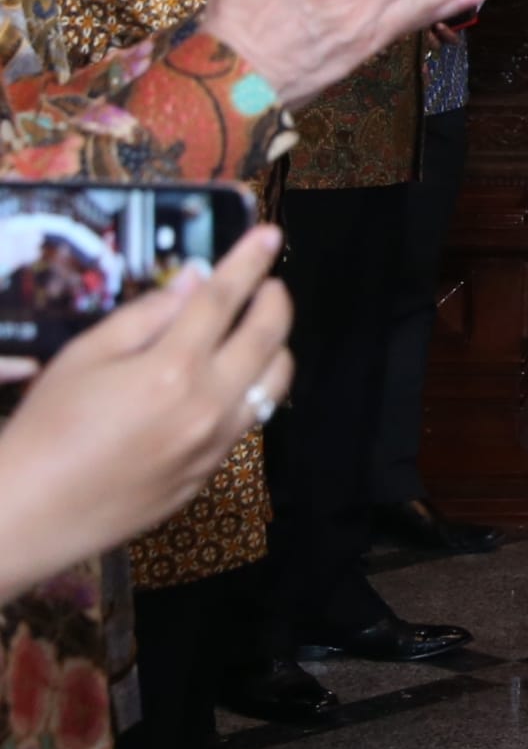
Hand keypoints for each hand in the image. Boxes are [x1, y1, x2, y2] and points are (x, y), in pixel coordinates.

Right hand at [0, 226, 293, 595]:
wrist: (31, 513)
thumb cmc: (46, 430)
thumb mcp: (84, 357)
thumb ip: (145, 317)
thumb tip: (191, 283)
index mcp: (171, 370)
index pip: (224, 299)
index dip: (250, 261)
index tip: (269, 236)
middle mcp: (207, 406)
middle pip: (269, 337)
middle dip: (275, 299)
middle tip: (268, 284)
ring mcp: (215, 443)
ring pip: (275, 382)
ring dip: (274, 346)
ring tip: (254, 330)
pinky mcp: (210, 472)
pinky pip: (251, 419)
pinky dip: (253, 389)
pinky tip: (230, 380)